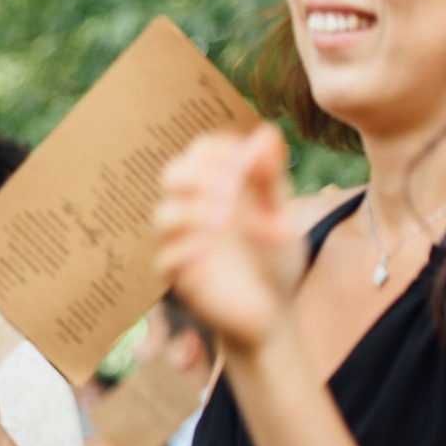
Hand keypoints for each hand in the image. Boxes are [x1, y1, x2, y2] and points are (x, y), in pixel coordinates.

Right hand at [154, 126, 303, 352]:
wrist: (274, 315)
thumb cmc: (276, 262)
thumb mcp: (282, 216)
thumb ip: (270, 177)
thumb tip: (265, 131)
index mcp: (223, 190)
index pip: (202, 151)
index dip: (216, 150)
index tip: (242, 164)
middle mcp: (198, 211)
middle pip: (173, 175)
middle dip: (195, 175)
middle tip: (227, 190)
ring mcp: (186, 243)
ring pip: (163, 215)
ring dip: (191, 211)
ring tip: (222, 222)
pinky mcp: (181, 276)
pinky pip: (167, 259)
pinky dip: (186, 252)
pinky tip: (209, 253)